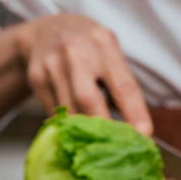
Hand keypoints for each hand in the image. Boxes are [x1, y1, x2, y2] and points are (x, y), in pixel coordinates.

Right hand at [17, 14, 150, 134]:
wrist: (45, 31)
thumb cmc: (88, 46)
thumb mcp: (108, 52)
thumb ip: (120, 82)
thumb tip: (135, 127)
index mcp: (104, 43)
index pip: (122, 84)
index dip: (134, 112)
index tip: (144, 134)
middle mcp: (76, 51)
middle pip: (89, 99)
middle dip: (104, 127)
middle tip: (116, 148)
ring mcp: (53, 64)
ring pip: (69, 110)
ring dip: (84, 132)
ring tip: (96, 146)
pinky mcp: (37, 78)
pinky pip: (54, 111)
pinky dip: (67, 125)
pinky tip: (74, 132)